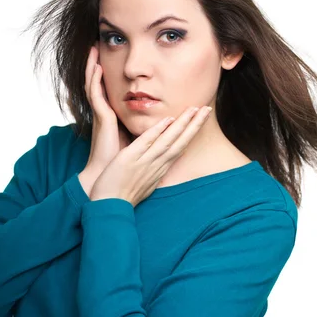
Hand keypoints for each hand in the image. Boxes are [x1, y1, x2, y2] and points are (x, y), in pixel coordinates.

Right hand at [78, 44, 132, 195]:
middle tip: (97, 44)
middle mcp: (108, 113)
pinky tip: (95, 64)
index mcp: (116, 118)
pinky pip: (95, 94)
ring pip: (96, 84)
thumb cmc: (124, 162)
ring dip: (93, 65)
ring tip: (92, 46)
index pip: (114, 90)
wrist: (111, 178)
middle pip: (103, 82)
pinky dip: (94, 78)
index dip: (113, 74)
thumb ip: (145, 130)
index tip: (114, 59)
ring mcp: (103, 115)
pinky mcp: (101, 118)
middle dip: (100, 64)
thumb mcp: (138, 140)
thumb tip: (162, 121)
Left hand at [90, 105, 212, 206]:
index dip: (190, 134)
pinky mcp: (130, 159)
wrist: (108, 208)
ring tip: (194, 109)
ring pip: (168, 141)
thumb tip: (159, 166)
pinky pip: (146, 142)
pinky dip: (157, 131)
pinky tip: (168, 120)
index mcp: (159, 170)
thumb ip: (151, 172)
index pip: (179, 148)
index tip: (200, 121)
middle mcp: (156, 166)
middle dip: (195, 125)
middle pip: (180, 143)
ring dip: (182, 124)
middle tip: (207, 109)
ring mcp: (145, 162)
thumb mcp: (143, 185)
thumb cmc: (121, 197)